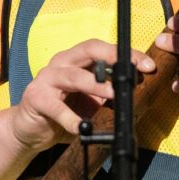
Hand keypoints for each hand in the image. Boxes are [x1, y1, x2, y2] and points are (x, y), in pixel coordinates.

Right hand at [10, 39, 155, 150]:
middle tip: (133, 73)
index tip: (148, 66)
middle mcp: (61, 62)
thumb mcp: (90, 102)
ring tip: (114, 94)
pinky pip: (56, 108)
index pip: (103, 49)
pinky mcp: (35, 98)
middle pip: (88, 51)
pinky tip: (82, 128)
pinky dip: (70, 118)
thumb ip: (108, 95)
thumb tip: (138, 95)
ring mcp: (46, 78)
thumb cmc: (64, 112)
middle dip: (114, 59)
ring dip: (95, 85)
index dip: (126, 54)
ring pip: (73, 76)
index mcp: (76, 59)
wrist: (30, 130)